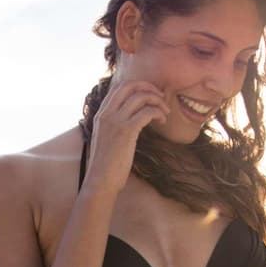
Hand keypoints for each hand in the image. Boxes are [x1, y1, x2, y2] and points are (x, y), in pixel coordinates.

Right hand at [85, 79, 167, 193]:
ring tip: (165, 112)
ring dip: (157, 101)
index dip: (138, 86)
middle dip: (149, 87)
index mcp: (101, 114)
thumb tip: (131, 119)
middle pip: (130, 85)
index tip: (150, 95)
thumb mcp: (106, 139)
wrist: (101, 181)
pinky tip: (162, 121)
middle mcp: (107, 113)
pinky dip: (158, 113)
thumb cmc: (106, 165)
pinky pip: (147, 112)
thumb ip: (114, 125)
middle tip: (161, 98)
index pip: (119, 87)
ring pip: (141, 97)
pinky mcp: (126, 131)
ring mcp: (116, 121)